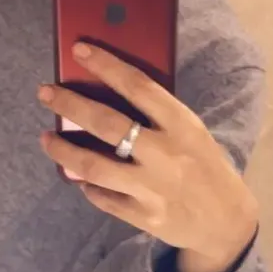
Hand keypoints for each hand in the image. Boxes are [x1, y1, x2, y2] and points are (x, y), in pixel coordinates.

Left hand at [37, 43, 258, 271]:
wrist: (227, 221)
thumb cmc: (204, 166)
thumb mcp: (191, 132)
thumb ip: (157, 116)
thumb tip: (107, 94)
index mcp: (182, 125)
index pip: (138, 86)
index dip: (106, 65)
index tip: (79, 50)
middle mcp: (165, 154)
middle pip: (107, 124)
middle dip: (70, 104)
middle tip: (45, 93)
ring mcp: (152, 188)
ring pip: (93, 166)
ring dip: (63, 151)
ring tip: (47, 138)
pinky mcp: (144, 216)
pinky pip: (103, 197)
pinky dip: (86, 185)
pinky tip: (78, 175)